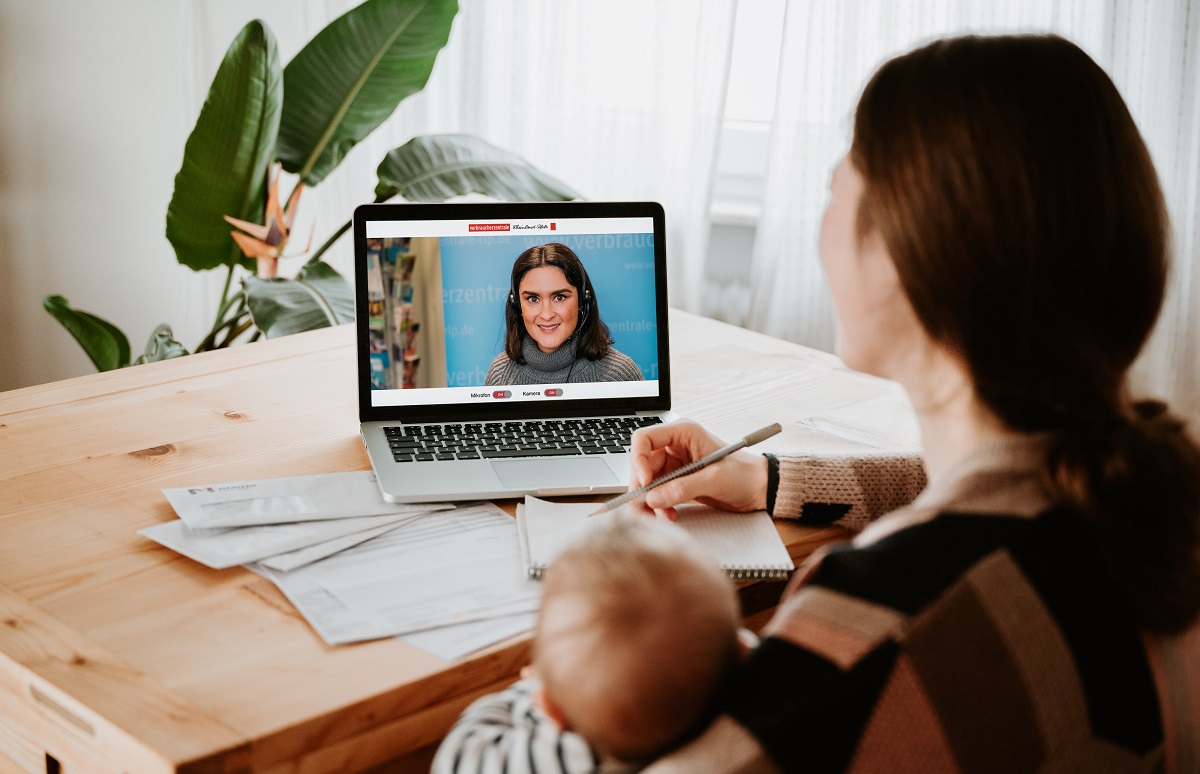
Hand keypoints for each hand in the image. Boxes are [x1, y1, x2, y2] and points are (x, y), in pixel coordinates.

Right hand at [628, 419, 767, 519]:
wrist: (759, 488)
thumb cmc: (743, 474)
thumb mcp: (714, 479)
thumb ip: (683, 488)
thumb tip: (653, 499)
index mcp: (683, 433)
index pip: (644, 438)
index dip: (638, 459)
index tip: (645, 482)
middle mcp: (674, 446)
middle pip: (641, 464)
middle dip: (642, 488)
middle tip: (644, 509)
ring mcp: (674, 465)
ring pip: (646, 482)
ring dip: (649, 501)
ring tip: (660, 516)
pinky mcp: (676, 481)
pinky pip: (657, 494)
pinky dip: (658, 506)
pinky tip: (669, 515)